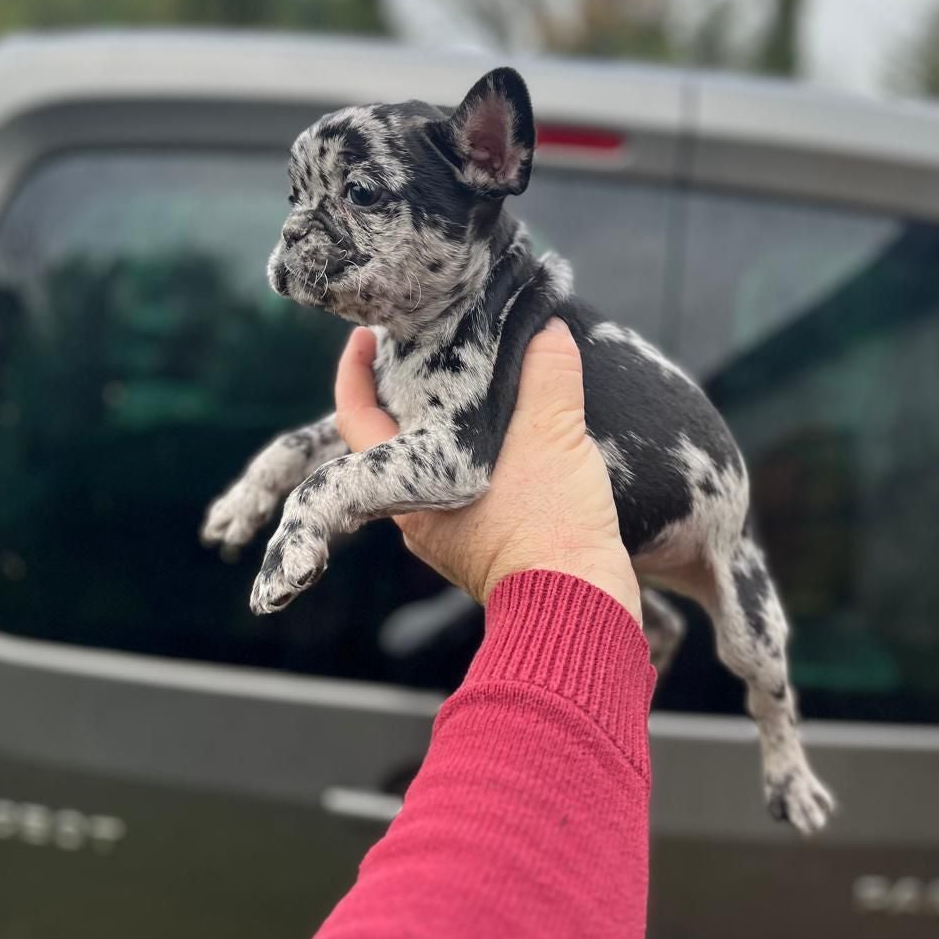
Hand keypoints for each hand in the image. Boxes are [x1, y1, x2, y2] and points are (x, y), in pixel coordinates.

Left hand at [334, 318, 641, 624]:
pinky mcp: (487, 556)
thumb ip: (547, 374)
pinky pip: (470, 496)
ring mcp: (451, 541)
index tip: (366, 337)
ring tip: (481, 392)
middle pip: (396, 444)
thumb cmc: (551, 526)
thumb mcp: (552, 434)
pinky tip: (516, 445)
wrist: (582, 607)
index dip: (355, 372)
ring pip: (437, 471)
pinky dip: (482, 463)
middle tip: (432, 354)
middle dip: (411, 397)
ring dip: (451, 433)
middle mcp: (418, 518)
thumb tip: (548, 331)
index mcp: (411, 488)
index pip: (358, 419)